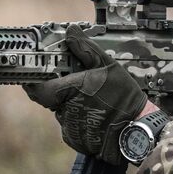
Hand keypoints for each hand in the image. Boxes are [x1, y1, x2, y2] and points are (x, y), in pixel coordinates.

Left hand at [23, 26, 147, 165]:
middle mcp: (68, 111)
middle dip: (61, 92)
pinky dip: (78, 121)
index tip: (37, 77)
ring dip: (70, 106)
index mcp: (72, 90)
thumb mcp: (108, 66)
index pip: (40, 89)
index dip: (35, 83)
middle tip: (79, 87)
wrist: (137, 129)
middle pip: (52, 99)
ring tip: (93, 103)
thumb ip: (86, 49)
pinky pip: (70, 127)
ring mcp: (71, 128)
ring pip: (61, 113)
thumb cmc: (124, 97)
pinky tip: (95, 116)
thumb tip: (71, 32)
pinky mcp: (76, 140)